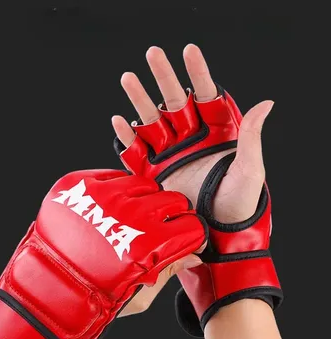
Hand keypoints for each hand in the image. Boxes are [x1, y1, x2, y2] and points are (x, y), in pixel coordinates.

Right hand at [114, 44, 273, 315]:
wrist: (218, 239)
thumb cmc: (239, 206)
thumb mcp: (250, 170)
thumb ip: (252, 137)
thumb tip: (266, 103)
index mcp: (215, 137)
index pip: (206, 97)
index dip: (198, 73)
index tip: (189, 51)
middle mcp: (191, 143)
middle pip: (175, 103)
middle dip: (163, 78)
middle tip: (153, 54)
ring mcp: (170, 157)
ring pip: (152, 122)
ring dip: (140, 101)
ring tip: (128, 79)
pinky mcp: (153, 175)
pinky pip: (137, 152)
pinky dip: (127, 138)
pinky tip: (119, 121)